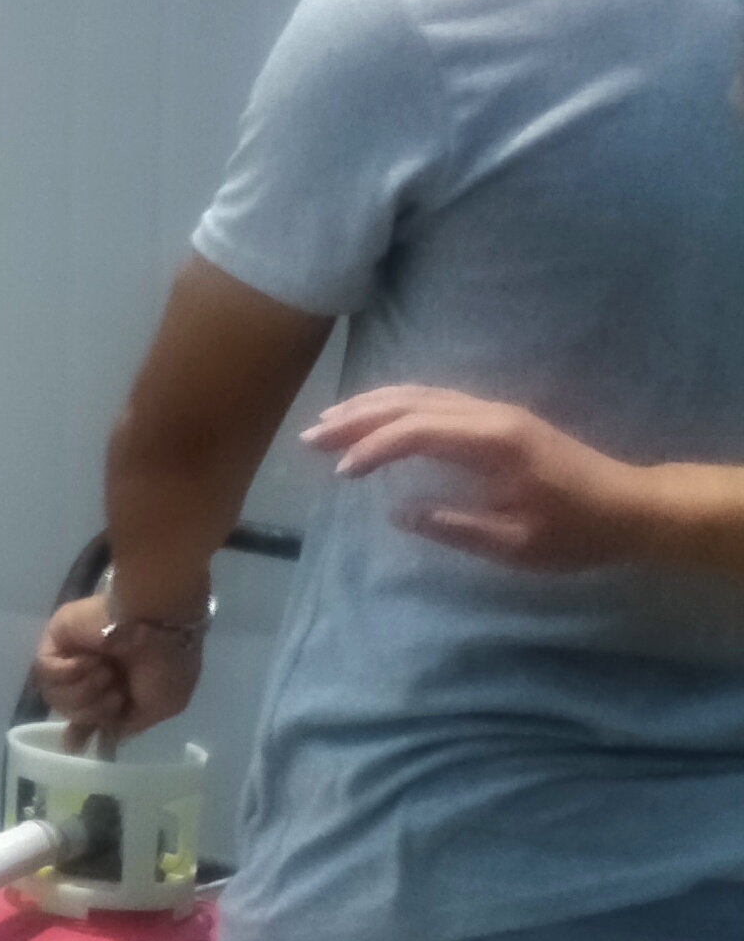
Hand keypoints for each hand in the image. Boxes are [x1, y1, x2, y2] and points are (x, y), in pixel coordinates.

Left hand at [32, 593, 202, 739]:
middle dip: (94, 710)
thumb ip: (130, 722)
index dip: (80, 731)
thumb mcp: (161, 707)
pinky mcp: (56, 639)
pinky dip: (71, 672)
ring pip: (56, 695)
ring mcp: (73, 655)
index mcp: (119, 686)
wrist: (156, 623)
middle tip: (115, 693)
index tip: (73, 744)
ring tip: (105, 673)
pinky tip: (91, 661)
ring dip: (85, 691)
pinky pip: (46, 671)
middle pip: (72, 712)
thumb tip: (106, 732)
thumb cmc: (167, 663)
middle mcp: (93, 673)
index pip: (89, 714)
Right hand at [308, 384, 664, 570]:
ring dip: (371, 406)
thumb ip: (454, 527)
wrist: (630, 507)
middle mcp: (490, 415)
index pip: (417, 431)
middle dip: (357, 418)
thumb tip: (399, 511)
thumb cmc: (575, 532)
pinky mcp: (496, 417)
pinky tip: (374, 417)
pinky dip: (396, 405)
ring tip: (329, 424)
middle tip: (310, 437)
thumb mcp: (515, 545)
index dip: (373, 449)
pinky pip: (434, 399)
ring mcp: (494, 411)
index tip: (341, 475)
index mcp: (494, 442)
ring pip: (420, 395)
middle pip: (411, 403)